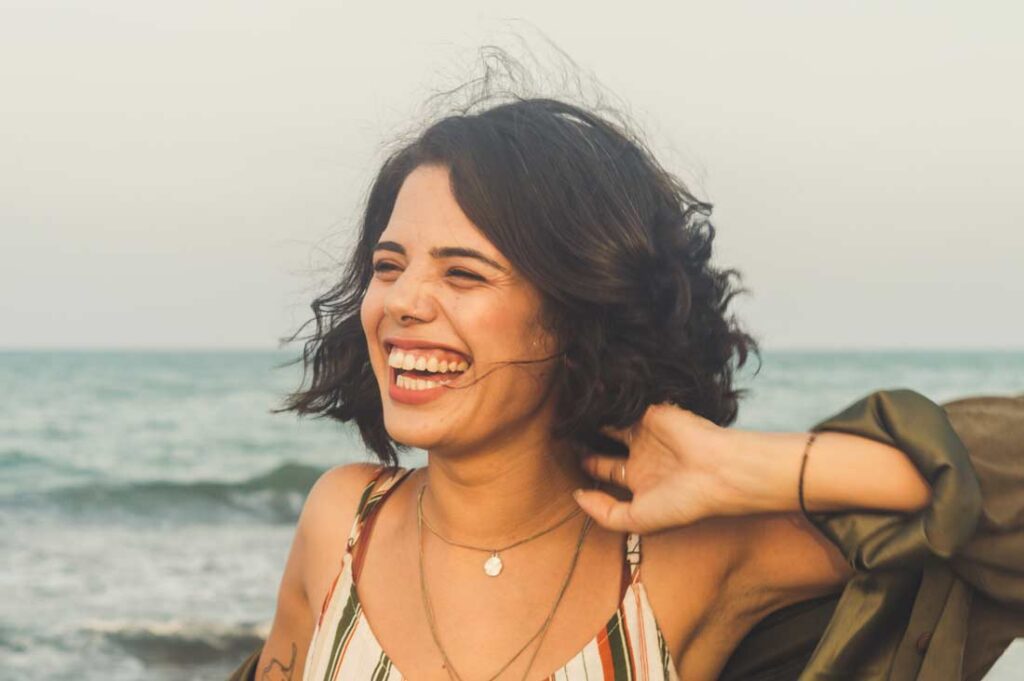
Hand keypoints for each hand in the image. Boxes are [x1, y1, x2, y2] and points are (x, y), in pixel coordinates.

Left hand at [574, 403, 739, 532]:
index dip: (584, 464)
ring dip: (591, 416)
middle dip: (584, 437)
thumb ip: (604, 512)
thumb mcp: (637, 519)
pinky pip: (623, 403)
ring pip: (610, 419)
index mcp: (640, 479)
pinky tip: (584, 396)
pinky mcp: (652, 410)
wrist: (715, 471)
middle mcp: (642, 453)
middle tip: (558, 429)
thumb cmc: (681, 501)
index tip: (560, 458)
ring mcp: (647, 430)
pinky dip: (606, 400)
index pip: (604, 468)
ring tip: (564, 411)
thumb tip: (576, 497)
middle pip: (604, 441)